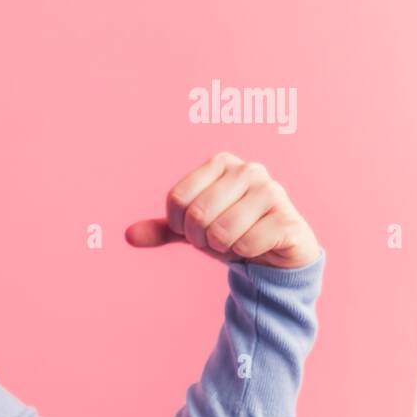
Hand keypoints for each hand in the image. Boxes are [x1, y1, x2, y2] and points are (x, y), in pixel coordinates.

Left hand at [124, 151, 320, 268]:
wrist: (275, 251)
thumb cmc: (231, 232)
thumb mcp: (192, 230)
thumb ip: (162, 230)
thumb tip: (128, 235)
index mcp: (222, 163)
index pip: (177, 199)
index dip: (179, 225)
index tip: (197, 229)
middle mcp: (249, 169)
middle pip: (197, 214)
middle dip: (201, 238)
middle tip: (218, 239)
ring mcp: (272, 191)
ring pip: (221, 231)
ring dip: (223, 247)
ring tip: (237, 241)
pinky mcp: (288, 218)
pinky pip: (246, 243)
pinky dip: (245, 253)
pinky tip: (259, 246)